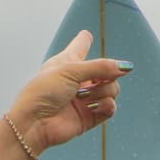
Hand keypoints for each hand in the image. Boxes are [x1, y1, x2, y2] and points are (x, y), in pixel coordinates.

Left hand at [7, 29, 128, 151]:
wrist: (34, 123)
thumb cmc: (43, 92)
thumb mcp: (71, 70)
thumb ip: (100, 67)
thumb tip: (126, 67)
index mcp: (68, 62)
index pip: (80, 46)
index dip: (84, 40)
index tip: (86, 36)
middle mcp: (78, 79)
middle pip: (108, 70)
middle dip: (106, 74)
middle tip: (94, 80)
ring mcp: (85, 98)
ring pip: (112, 89)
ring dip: (102, 91)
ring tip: (83, 98)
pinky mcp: (90, 116)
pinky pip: (110, 107)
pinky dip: (106, 105)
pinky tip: (93, 106)